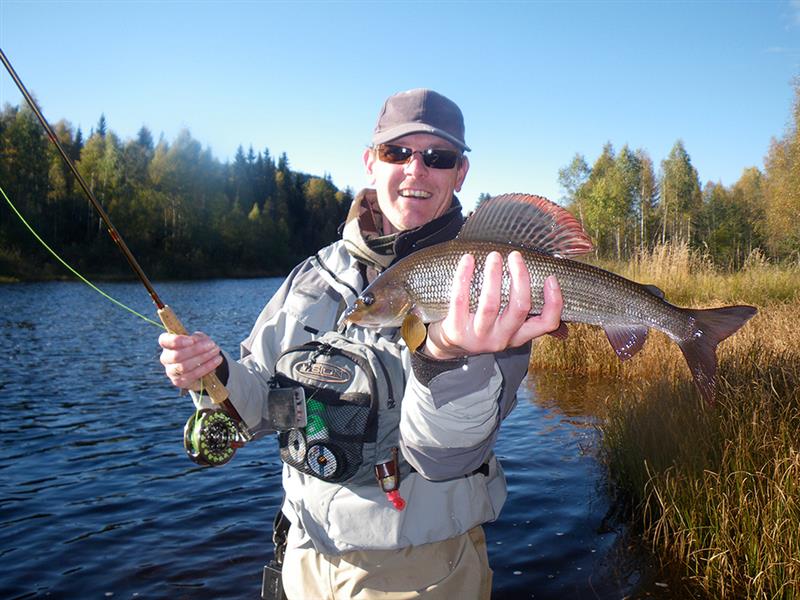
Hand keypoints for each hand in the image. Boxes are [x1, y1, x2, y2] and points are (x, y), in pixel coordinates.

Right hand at [158, 331, 222, 390]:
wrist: (199, 365)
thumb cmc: (197, 348)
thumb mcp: (198, 339)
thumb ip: (198, 338)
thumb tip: (198, 341)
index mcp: (167, 344)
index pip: (164, 340)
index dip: (177, 341)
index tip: (192, 340)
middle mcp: (165, 358)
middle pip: (177, 355)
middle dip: (197, 350)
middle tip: (213, 345)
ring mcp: (170, 371)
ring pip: (184, 367)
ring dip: (203, 358)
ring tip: (216, 353)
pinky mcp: (178, 382)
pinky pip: (192, 375)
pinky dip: (206, 368)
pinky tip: (216, 361)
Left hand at [424, 250, 562, 359]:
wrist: (448, 346)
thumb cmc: (480, 328)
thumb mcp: (505, 327)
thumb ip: (521, 312)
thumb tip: (547, 283)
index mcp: (517, 335)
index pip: (546, 323)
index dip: (554, 302)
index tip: (551, 278)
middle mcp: (501, 338)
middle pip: (519, 308)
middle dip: (520, 278)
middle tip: (515, 256)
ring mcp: (478, 337)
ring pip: (490, 304)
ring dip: (493, 276)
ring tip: (494, 257)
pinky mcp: (456, 331)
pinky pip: (460, 300)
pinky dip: (464, 277)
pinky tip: (467, 260)